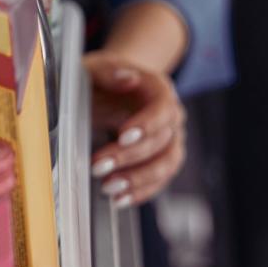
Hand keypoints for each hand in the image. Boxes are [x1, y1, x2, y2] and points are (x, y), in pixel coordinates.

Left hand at [85, 50, 186, 208]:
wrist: (109, 88)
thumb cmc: (102, 78)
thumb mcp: (96, 67)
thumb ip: (108, 70)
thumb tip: (127, 78)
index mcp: (158, 89)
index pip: (163, 108)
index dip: (147, 124)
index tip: (122, 135)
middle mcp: (171, 115)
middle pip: (161, 140)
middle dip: (129, 157)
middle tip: (98, 166)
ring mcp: (169, 139)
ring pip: (166, 164)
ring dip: (138, 180)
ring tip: (109, 188)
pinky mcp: (161, 159)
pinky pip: (159, 180)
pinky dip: (140, 192)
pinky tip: (119, 199)